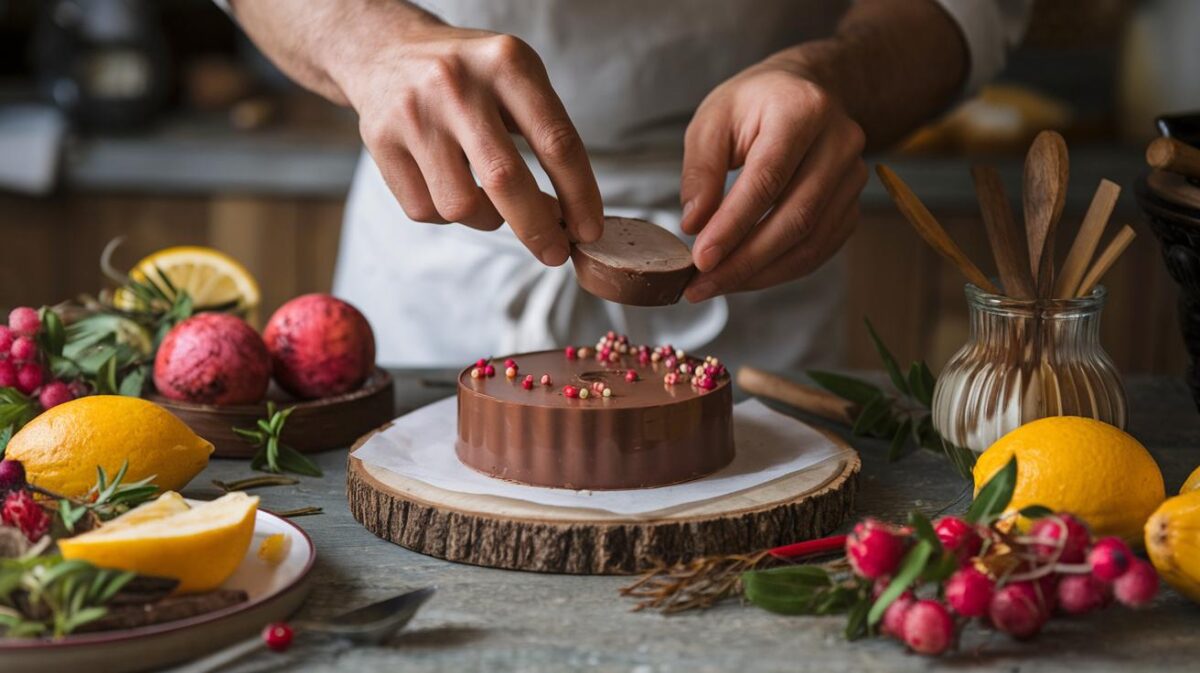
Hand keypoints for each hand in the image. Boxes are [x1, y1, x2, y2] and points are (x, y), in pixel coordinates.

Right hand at [334, 19, 603, 265]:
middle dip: (537, 229)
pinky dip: (447, 214)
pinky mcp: (380, 141)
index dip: (579, 195)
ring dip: (488, 219)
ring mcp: (414, 114)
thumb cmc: (471, 77)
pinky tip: (450, 186)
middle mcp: (458, 85)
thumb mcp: (516, 79)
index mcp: (506, 64)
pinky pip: (425, 209)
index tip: (590, 230)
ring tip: (491, 201)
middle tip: (554, 253)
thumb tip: (570, 216)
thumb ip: (546, 136)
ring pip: (461, 205)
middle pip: (506, 180)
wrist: (387, 51)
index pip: (556, 142)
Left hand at [679, 61, 866, 301]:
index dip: (733, 225)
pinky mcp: (853, 202)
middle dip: (745, 260)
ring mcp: (854, 175)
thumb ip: (701, 170)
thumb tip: (695, 224)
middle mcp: (839, 142)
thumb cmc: (753, 105)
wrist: (803, 93)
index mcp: (801, 110)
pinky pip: (821, 248)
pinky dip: (783, 269)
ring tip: (719, 285)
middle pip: (795, 217)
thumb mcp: (712, 120)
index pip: (767, 180)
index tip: (701, 259)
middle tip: (703, 285)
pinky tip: (748, 276)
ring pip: (811, 240)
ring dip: (762, 272)